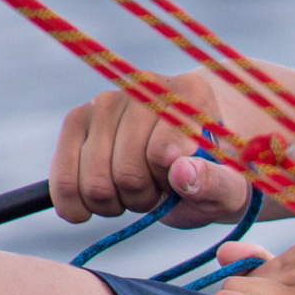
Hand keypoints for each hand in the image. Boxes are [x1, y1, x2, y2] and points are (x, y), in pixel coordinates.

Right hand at [52, 71, 257, 227]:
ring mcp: (104, 101)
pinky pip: (63, 180)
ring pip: (94, 183)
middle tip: (160, 190)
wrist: (191, 154)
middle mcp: (142, 87)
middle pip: (125, 174)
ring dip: (116, 204)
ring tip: (137, 189)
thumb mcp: (231, 189)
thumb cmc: (215, 173)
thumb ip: (215, 183)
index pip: (161, 156)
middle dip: (143, 199)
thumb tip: (179, 172)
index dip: (171, 185)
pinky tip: (97, 207)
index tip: (184, 178)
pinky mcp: (76, 121)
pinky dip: (77, 206)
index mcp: (188, 95)